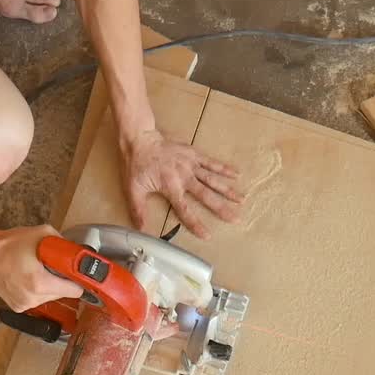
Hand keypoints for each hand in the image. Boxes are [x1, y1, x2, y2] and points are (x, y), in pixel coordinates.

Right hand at [0, 225, 83, 311]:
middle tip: (52, 267)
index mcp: (40, 283)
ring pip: (50, 298)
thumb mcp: (42, 234)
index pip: (75, 291)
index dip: (77, 279)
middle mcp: (33, 298)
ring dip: (49, 286)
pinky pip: (37, 300)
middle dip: (62, 281)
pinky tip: (27, 278)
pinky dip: (37, 291)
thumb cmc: (10, 244)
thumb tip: (78, 252)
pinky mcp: (18, 307)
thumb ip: (64, 244)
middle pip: (63, 294)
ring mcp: (24, 304)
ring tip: (36, 271)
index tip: (75, 273)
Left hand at [120, 129, 243, 238]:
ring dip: (228, 190)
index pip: (185, 210)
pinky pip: (211, 163)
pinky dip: (224, 168)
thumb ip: (138, 210)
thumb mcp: (133, 189)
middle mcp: (184, 177)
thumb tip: (141, 229)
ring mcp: (191, 165)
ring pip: (213, 180)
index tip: (207, 235)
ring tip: (241, 199)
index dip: (196, 223)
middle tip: (236, 218)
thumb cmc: (136, 165)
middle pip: (206, 196)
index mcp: (171, 187)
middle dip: (222, 208)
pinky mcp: (194, 155)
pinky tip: (236, 174)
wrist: (140, 139)